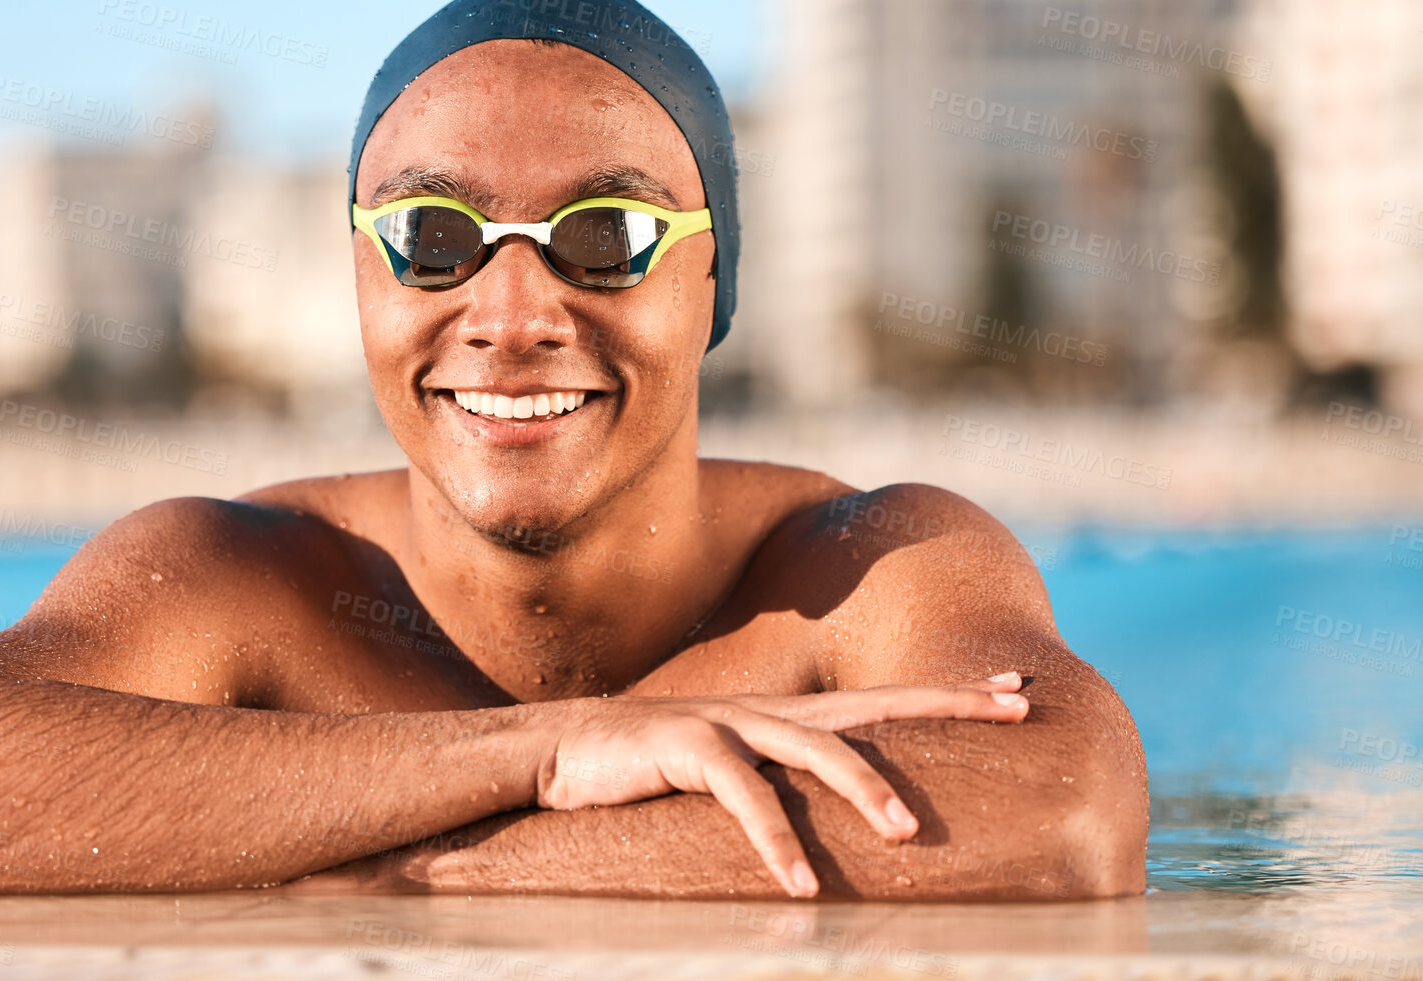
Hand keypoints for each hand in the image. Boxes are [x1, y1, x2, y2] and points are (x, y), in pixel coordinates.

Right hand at [530, 672, 1029, 897]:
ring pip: (813, 748)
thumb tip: (843, 828)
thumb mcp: (733, 770)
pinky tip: (800, 887)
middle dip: (944, 706)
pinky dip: (774, 842)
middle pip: (871, 703)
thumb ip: (785, 782)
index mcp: (786, 715)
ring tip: (906, 835)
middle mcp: (769, 709)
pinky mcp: (685, 746)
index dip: (950, 694)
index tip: (1016, 691)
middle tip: (1013, 714)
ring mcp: (728, 721)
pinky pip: (741, 794)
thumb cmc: (654, 769)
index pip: (883, 699)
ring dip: (864, 789)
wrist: (563, 749)